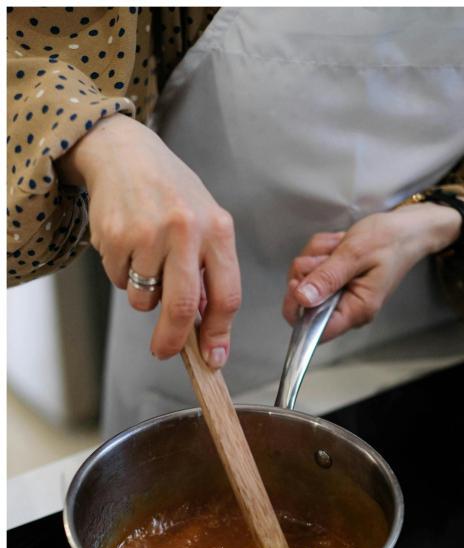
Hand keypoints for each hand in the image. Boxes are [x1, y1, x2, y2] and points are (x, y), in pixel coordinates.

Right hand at [56, 114, 240, 366]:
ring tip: (144, 262)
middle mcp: (186, 230)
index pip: (226, 296)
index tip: (213, 357)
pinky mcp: (115, 236)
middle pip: (183, 308)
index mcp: (218, 230)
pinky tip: (126, 245)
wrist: (124, 152)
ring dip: (143, 297)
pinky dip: (121, 275)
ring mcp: (149, 233)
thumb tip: (205, 326)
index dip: (220, 334)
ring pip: (144, 299)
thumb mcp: (204, 222)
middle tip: (164, 351)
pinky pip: (118, 282)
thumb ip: (209, 271)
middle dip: (173, 340)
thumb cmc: (170, 191)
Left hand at [282, 202, 462, 341]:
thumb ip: (327, 278)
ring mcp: (339, 294)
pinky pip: (311, 268)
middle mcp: (346, 308)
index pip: (316, 330)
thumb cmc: (390, 240)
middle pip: (303, 301)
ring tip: (339, 246)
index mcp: (356, 310)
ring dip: (315, 256)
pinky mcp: (334, 282)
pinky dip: (319, 252)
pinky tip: (338, 245)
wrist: (406, 228)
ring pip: (304, 279)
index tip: (298, 283)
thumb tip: (302, 299)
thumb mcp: (355, 254)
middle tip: (330, 253)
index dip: (298, 309)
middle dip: (308, 270)